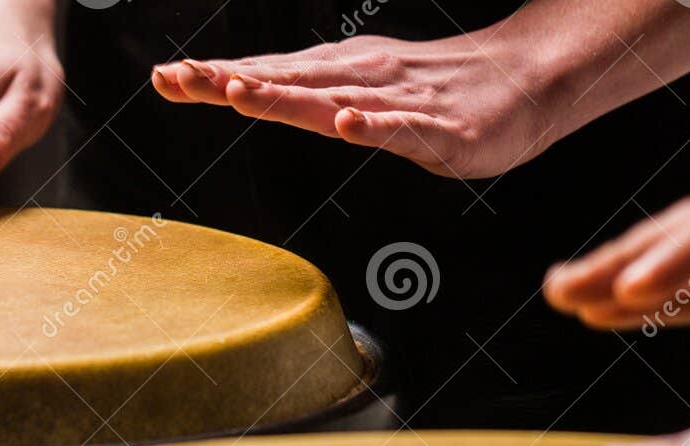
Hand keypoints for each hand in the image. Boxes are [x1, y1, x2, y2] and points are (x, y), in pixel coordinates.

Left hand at [150, 32, 552, 178]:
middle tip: (179, 79)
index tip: (165, 77)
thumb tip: (245, 87)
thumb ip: (308, 97)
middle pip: (286, 82)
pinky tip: (345, 123)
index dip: (216, 77)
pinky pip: (400, 128)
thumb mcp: (361, 93)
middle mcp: (360, 79)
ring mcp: (398, 101)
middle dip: (230, 81)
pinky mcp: (438, 127)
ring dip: (284, 97)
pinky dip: (370, 124)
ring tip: (239, 92)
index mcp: (338, 74)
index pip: (268, 75)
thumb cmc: (438, 90)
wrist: (524, 79)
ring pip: (332, 99)